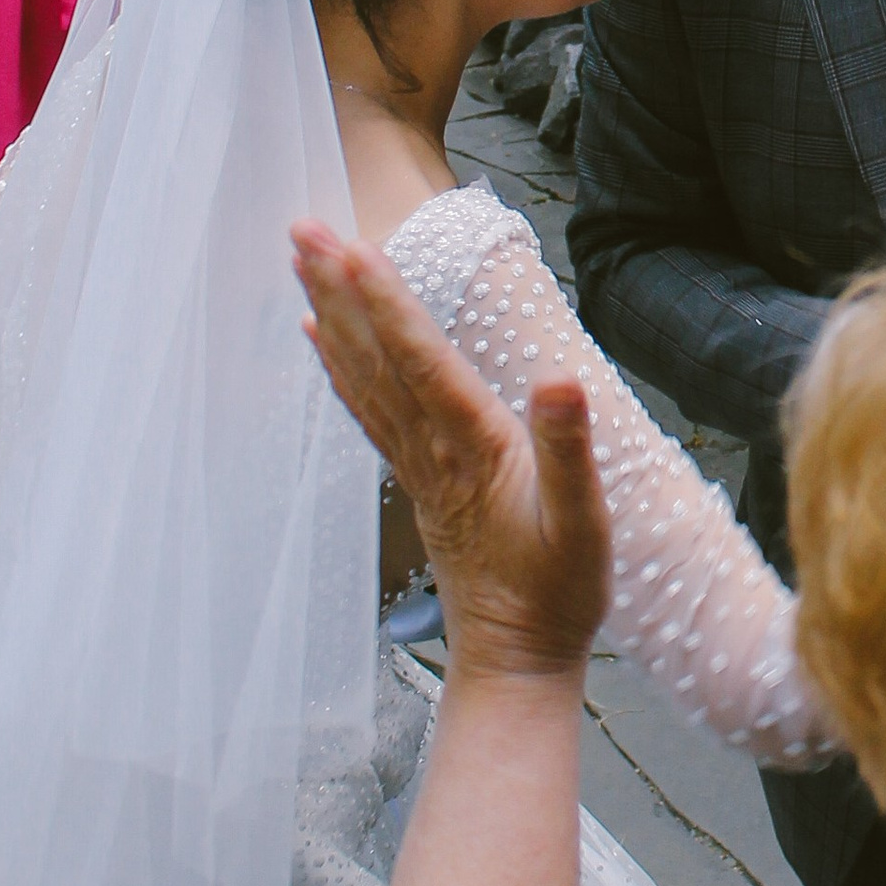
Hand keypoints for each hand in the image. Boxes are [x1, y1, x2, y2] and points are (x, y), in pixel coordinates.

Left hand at [293, 225, 611, 680]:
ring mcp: (417, 464)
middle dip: (338, 288)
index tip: (352, 246)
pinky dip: (336, 365)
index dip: (386, 301)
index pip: (421, 359)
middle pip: (376, 356)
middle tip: (300, 226)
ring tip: (300, 258)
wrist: (516, 658)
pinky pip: (365, 408)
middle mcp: (432, 448)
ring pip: (362, 375)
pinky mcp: (416, 478)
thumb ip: (567, 451)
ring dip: (329, 313)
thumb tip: (558, 381)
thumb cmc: (558, 592)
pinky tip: (316, 335)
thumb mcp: (585, 523)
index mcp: (474, 446)